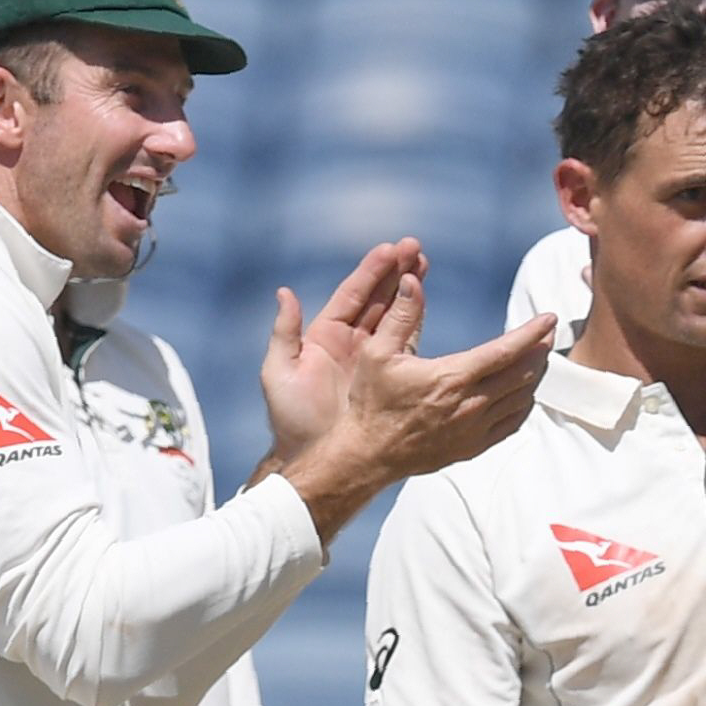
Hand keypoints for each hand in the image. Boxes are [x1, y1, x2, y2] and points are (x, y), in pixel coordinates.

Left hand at [263, 241, 419, 457]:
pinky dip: (416, 319)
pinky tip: (426, 300)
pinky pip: (405, 341)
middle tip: (415, 246)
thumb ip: (284, 334)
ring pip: (394, 314)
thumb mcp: (278, 374)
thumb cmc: (292, 420)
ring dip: (409, 288)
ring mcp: (372, 357)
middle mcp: (351, 341)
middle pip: (377, 297)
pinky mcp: (388, 375)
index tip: (389, 249)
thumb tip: (284, 293)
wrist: (316, 459)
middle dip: (395, 271)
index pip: (352, 294)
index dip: (371, 271)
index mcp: (325, 335)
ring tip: (424, 262)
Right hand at [280, 272, 554, 528]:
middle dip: (540, 351)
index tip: (548, 318)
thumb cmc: (371, 402)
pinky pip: (512, 424)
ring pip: (521, 399)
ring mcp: (474, 430)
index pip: (505, 352)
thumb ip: (400, 315)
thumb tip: (413, 279)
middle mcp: (470, 405)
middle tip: (548, 334)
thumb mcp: (377, 353)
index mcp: (452, 378)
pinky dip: (524, 404)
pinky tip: (524, 392)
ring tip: (540, 358)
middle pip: (522, 375)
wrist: (367, 455)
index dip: (531, 333)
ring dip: (535, 376)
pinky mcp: (473, 447)